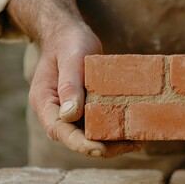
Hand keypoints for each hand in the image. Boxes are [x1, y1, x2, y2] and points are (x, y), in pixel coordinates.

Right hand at [29, 22, 143, 156]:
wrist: (69, 34)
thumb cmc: (69, 42)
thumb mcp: (71, 59)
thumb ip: (69, 85)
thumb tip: (70, 115)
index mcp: (45, 101)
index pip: (60, 131)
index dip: (81, 144)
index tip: (102, 148)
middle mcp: (56, 111)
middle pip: (77, 138)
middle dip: (105, 146)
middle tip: (134, 145)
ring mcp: (70, 111)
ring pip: (89, 134)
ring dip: (112, 140)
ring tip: (139, 140)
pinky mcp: (84, 107)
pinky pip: (98, 122)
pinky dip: (114, 127)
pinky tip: (133, 127)